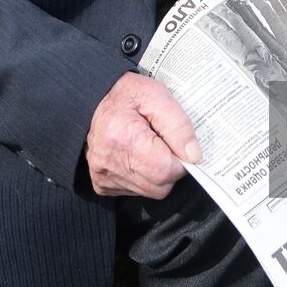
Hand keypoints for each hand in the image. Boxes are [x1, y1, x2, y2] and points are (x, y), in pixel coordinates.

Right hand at [85, 72, 200, 198]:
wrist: (93, 100)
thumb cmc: (126, 95)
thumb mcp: (156, 96)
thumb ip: (179, 125)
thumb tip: (193, 156)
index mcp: (123, 138)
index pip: (167, 169)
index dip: (180, 158)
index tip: (176, 141)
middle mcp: (109, 163)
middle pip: (160, 186)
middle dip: (170, 166)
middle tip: (163, 142)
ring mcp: (104, 177)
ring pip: (150, 191)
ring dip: (157, 172)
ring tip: (148, 146)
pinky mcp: (102, 185)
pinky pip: (136, 191)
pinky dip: (143, 176)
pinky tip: (137, 155)